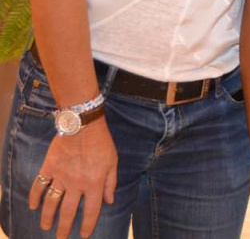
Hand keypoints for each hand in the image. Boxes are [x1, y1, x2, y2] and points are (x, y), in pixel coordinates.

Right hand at [29, 119, 115, 238]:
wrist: (83, 125)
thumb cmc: (102, 143)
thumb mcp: (113, 162)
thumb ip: (111, 183)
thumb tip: (109, 201)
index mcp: (94, 183)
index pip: (91, 211)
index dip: (88, 225)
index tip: (84, 235)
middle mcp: (76, 184)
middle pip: (68, 212)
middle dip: (64, 228)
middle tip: (61, 238)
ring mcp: (61, 177)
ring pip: (51, 203)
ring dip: (47, 217)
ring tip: (46, 227)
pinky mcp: (49, 168)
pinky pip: (39, 185)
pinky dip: (34, 196)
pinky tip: (32, 206)